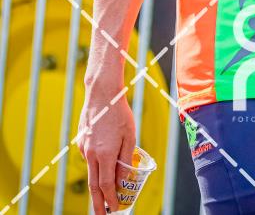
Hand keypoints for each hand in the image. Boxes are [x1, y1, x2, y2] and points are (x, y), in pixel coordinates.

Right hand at [78, 87, 135, 214]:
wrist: (102, 94)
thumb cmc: (120, 114)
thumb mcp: (129, 136)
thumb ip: (125, 159)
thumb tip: (123, 180)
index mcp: (105, 154)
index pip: (105, 185)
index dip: (110, 199)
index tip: (115, 209)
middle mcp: (91, 154)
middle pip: (93, 186)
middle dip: (98, 204)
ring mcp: (84, 148)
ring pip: (91, 171)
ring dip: (97, 185)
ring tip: (106, 194)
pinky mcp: (81, 141)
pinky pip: (90, 157)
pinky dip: (96, 164)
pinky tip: (104, 158)